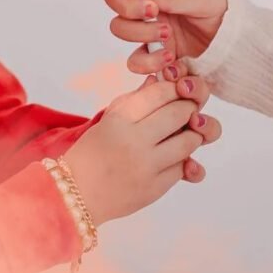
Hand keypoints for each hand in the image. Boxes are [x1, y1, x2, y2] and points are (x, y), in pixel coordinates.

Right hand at [63, 64, 220, 225]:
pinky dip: (184, 159)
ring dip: (193, 133)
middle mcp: (135, 140)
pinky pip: (182, 168)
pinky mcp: (154, 189)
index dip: (176, 87)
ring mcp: (146, 166)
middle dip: (189, 107)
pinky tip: (175, 155)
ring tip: (187, 131)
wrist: (78, 192)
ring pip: (189, 142)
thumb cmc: (94, 150)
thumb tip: (158, 79)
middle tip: (189, 108)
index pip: (161, 92)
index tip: (180, 88)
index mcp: (121, 118)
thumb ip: (136, 98)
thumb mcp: (110, 117)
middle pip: (180, 113)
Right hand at [103, 0, 226, 74]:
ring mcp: (146, 24)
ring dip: (139, 32)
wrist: (232, 41)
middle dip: (128, 6)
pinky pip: (134, 58)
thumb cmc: (221, 8)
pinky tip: (168, 57)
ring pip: (119, 26)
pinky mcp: (151, 49)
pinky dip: (147, 61)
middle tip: (154, 12)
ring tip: (168, 35)